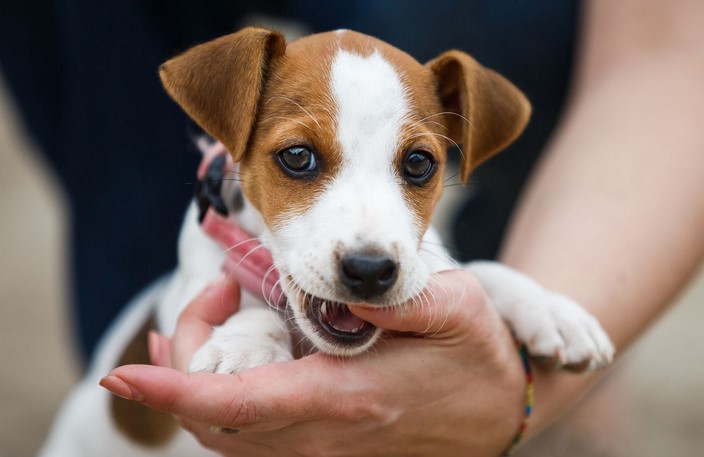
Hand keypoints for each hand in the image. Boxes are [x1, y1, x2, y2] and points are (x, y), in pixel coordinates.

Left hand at [101, 270, 526, 456]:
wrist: (502, 409)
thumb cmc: (476, 356)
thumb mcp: (450, 308)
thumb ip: (390, 294)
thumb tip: (330, 280)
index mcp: (347, 398)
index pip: (239, 405)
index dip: (174, 388)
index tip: (124, 369)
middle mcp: (324, 437)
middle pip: (216, 423)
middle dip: (182, 363)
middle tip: (216, 292)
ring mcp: (323, 450)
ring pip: (227, 438)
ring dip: (194, 384)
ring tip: (207, 316)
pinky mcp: (327, 448)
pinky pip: (252, 441)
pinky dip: (218, 405)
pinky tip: (224, 363)